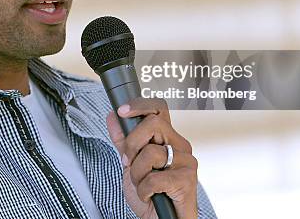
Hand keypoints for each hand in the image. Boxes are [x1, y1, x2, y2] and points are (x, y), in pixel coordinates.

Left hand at [106, 97, 197, 218]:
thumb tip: (112, 116)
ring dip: (137, 173)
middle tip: (129, 162)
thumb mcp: (131, 164)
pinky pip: (154, 178)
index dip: (140, 105)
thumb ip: (122, 141)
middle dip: (132, 144)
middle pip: (152, 124)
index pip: (159, 109)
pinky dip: (144, 190)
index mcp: (168, 138)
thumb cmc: (152, 194)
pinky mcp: (187, 180)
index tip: (122, 112)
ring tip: (142, 184)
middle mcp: (180, 145)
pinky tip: (149, 195)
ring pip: (151, 153)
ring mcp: (186, 161)